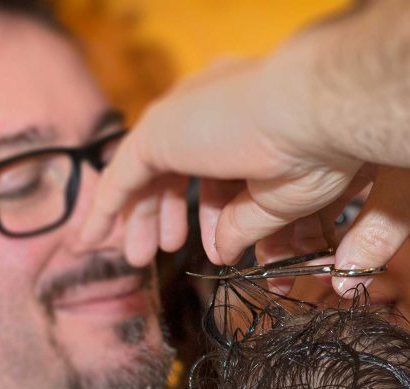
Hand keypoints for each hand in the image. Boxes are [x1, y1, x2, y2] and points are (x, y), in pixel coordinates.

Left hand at [81, 57, 409, 295]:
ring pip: (145, 174)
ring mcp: (181, 117)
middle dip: (164, 215)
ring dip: (137, 217)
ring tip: (134, 257)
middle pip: (173, 169)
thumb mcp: (278, 201)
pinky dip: (104, 208)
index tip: (207, 247)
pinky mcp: (158, 132)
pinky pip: (120, 177)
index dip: (206, 212)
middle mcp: (208, 110)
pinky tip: (91, 239)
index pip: (212, 169)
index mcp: (243, 119)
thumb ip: (243, 222)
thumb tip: (222, 250)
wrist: (316, 113)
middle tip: (159, 251)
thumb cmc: (318, 152)